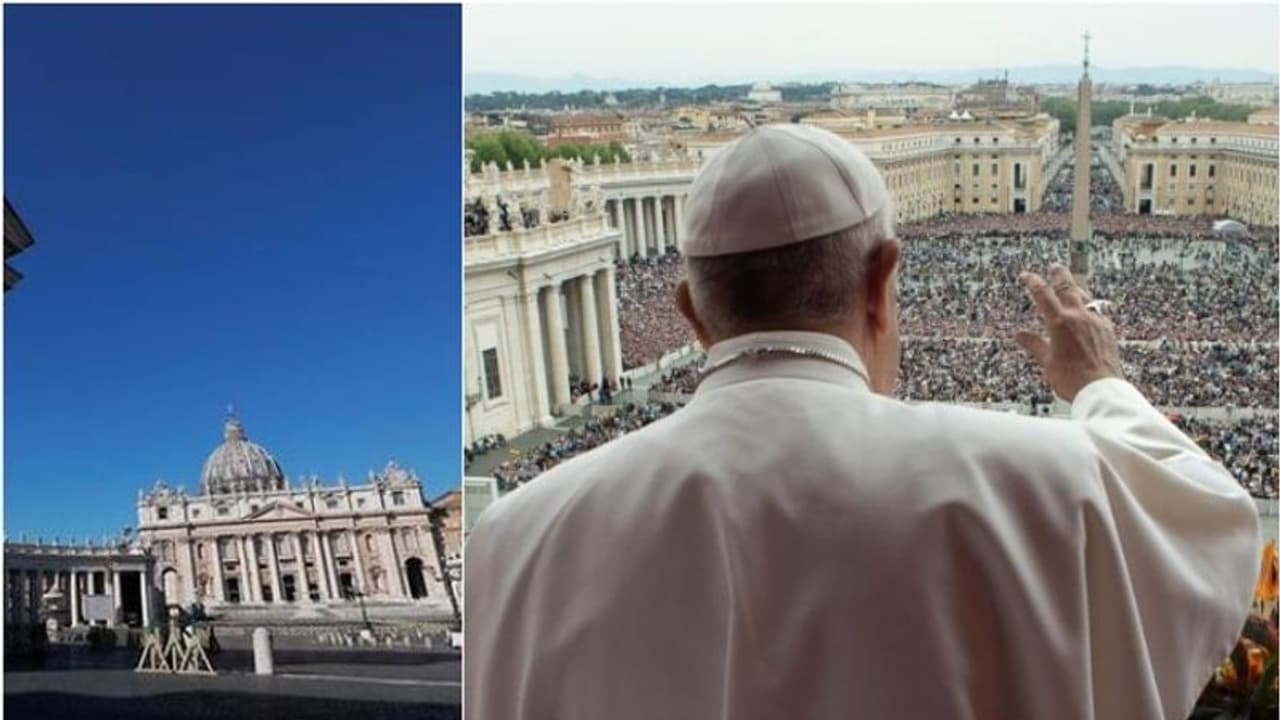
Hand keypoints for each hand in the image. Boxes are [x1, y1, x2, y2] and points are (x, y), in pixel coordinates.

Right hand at [1014, 264, 1122, 401]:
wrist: (1100, 390)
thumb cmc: (1071, 379)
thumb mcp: (1047, 362)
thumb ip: (1034, 344)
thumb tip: (1020, 334)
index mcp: (1060, 322)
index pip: (1043, 294)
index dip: (1033, 282)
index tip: (1026, 275)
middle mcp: (1079, 317)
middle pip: (1068, 286)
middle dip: (1059, 274)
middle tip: (1054, 267)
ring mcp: (1096, 322)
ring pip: (1085, 297)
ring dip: (1076, 289)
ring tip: (1071, 287)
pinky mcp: (1108, 330)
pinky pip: (1098, 312)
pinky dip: (1090, 308)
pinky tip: (1088, 313)